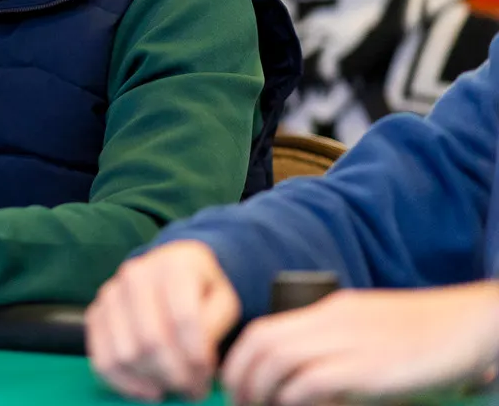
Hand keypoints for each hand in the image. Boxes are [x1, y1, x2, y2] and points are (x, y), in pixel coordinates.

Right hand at [87, 241, 241, 401]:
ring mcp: (111, 293)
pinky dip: (126, 385)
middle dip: (176, 375)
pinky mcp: (95, 313)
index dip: (198, 357)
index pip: (184, 319)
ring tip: (173, 386)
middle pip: (151, 340)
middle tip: (193, 390)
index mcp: (174, 265)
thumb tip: (196, 362)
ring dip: (153, 380)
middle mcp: (136, 274)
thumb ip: (214, 327)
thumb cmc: (200, 292)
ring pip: (126, 353)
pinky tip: (150, 390)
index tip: (208, 378)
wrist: (169, 273)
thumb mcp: (223, 300)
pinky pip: (102, 360)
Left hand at [222, 282, 498, 405]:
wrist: (472, 326)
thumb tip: (301, 383)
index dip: (240, 361)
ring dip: (262, 390)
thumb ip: (335, 349)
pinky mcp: (371, 368)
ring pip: (280, 358)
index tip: (236, 388)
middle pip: (262, 343)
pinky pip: (315, 379)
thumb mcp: (368, 334)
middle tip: (242, 405)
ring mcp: (351, 341)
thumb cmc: (424, 338)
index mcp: (329, 312)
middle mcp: (333, 321)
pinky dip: (295, 398)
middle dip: (241, 378)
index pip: (263, 330)